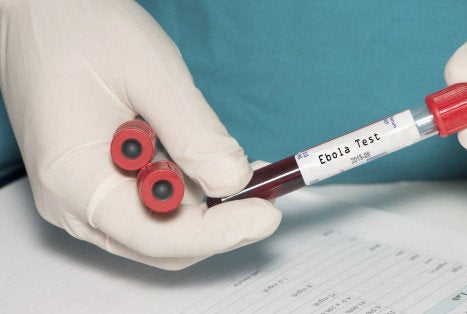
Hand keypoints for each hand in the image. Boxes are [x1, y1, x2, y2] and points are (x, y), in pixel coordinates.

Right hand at [0, 0, 280, 269]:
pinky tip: (208, 163)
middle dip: (218, 224)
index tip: (265, 214)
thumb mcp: (150, 76)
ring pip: (158, 230)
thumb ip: (194, 134)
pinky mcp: (94, 182)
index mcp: (75, 179)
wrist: (41, 12)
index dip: (221, 232)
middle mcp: (72, 201)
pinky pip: (147, 207)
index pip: (159, 236)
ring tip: (239, 170)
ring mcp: (81, 195)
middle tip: (261, 192)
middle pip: (161, 243)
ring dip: (205, 209)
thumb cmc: (80, 28)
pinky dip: (186, 193)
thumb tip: (234, 181)